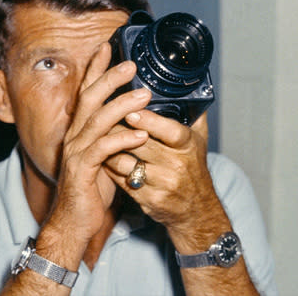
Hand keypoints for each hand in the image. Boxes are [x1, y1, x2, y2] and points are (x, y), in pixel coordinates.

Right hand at [44, 43, 151, 244]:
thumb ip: (114, 137)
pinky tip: (141, 136)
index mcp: (79, 130)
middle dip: (109, 78)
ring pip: (97, 121)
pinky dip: (123, 141)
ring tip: (145, 95)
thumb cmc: (91, 189)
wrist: (73, 221)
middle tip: (131, 64)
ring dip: (121, 106)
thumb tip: (137, 123)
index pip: (86, 92)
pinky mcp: (81, 171)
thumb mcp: (104, 158)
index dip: (95, 69)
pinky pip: (103, 151)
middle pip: (89, 99)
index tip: (108, 47)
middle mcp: (74, 136)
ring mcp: (76, 153)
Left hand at [104, 111, 231, 251]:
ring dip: (109, 148)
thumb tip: (185, 86)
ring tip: (97, 135)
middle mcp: (176, 165)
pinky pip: (121, 179)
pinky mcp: (147, 199)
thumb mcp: (200, 140)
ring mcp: (161, 184)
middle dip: (118, 129)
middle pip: (141, 145)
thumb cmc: (193, 169)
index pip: (170, 131)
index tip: (131, 111)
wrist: (196, 211)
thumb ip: (193, 113)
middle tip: (101, 116)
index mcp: (188, 146)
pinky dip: (109, 166)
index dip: (150, 121)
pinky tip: (102, 156)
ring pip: (126, 163)